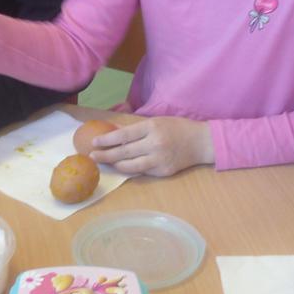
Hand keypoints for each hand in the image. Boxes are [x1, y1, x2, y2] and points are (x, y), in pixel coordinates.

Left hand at [86, 116, 212, 176]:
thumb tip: (114, 131)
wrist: (202, 142)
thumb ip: (136, 128)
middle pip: (124, 152)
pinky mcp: (164, 172)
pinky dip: (131, 169)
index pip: (124, 135)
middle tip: (92, 156)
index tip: (94, 142)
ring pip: (131, 166)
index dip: (107, 139)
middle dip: (106, 155)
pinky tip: (122, 167)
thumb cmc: (178, 128)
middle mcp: (155, 144)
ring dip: (115, 165)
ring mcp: (159, 160)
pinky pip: (142, 172)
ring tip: (104, 163)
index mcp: (152, 127)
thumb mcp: (157, 121)